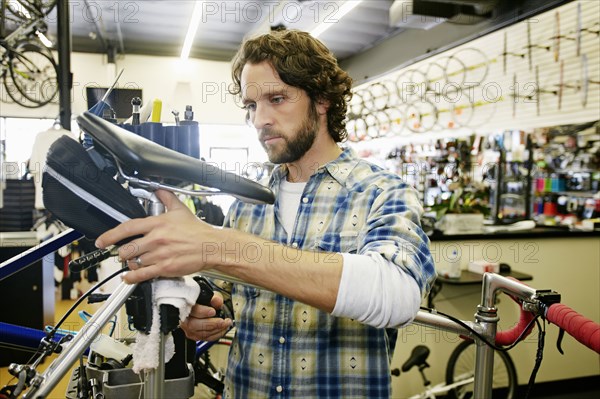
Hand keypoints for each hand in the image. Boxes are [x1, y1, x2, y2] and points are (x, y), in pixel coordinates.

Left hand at [95, 189, 219, 283]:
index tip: (102, 240)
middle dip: (122, 252)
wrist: (211, 246)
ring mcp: (159, 255)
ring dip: (131, 263)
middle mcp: (156, 239)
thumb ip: (167, 199)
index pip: (127, 228)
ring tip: (134, 261)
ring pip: (134, 262)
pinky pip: (142, 275)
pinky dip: (132, 277)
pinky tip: (129, 277)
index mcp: (157, 224)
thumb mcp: (181, 210)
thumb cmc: (198, 231)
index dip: (110, 235)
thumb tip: (160, 190)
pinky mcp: (164, 268)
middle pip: (126, 248)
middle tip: (123, 252)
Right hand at [180, 293, 232, 340]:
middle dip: (211, 323)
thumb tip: (217, 301)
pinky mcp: (195, 336)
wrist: (201, 308)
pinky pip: (206, 338)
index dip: (202, 312)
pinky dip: (217, 334)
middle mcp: (185, 319)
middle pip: (194, 325)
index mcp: (186, 307)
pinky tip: (223, 329)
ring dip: (216, 329)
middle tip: (223, 321)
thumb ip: (214, 298)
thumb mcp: (210, 296)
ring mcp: (189, 329)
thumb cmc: (203, 302)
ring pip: (200, 333)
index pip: (191, 310)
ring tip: (226, 324)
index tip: (213, 311)